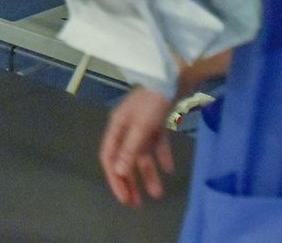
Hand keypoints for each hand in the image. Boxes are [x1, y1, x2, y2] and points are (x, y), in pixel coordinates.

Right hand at [100, 87, 174, 206]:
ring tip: (157, 193)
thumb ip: (130, 149)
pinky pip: (157, 144)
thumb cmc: (152, 101)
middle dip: (129, 181)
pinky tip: (168, 169)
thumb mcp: (141, 127)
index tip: (123, 198)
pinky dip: (161, 156)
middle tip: (135, 203)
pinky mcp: (156, 122)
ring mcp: (142, 125)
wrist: (172, 77)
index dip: (114, 179)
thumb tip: (118, 171)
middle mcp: (126, 127)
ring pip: (142, 154)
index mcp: (116, 127)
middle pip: (124, 159)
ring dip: (148, 173)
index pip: (109, 158)